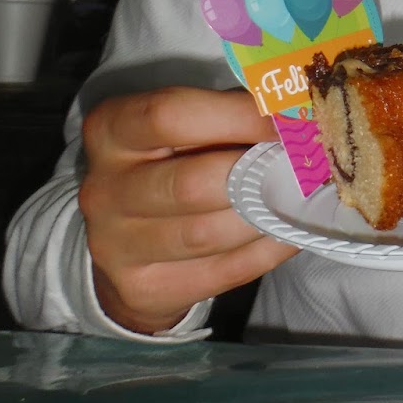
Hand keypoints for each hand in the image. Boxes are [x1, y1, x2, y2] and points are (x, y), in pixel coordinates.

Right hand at [79, 87, 297, 334]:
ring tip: (298, 199)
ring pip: (206, 234)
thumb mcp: (186, 127)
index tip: (285, 121)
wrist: (129, 245)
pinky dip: (266, 251)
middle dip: (254, 174)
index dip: (237, 116)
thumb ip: (230, 115)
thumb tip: (296, 114)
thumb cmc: (172, 164)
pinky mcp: (142, 288)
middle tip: (298, 167)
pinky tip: (288, 232)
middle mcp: (104, 188)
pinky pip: (221, 272)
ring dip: (264, 216)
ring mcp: (115, 244)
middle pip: (188, 183)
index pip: (170, 115)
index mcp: (112, 129)